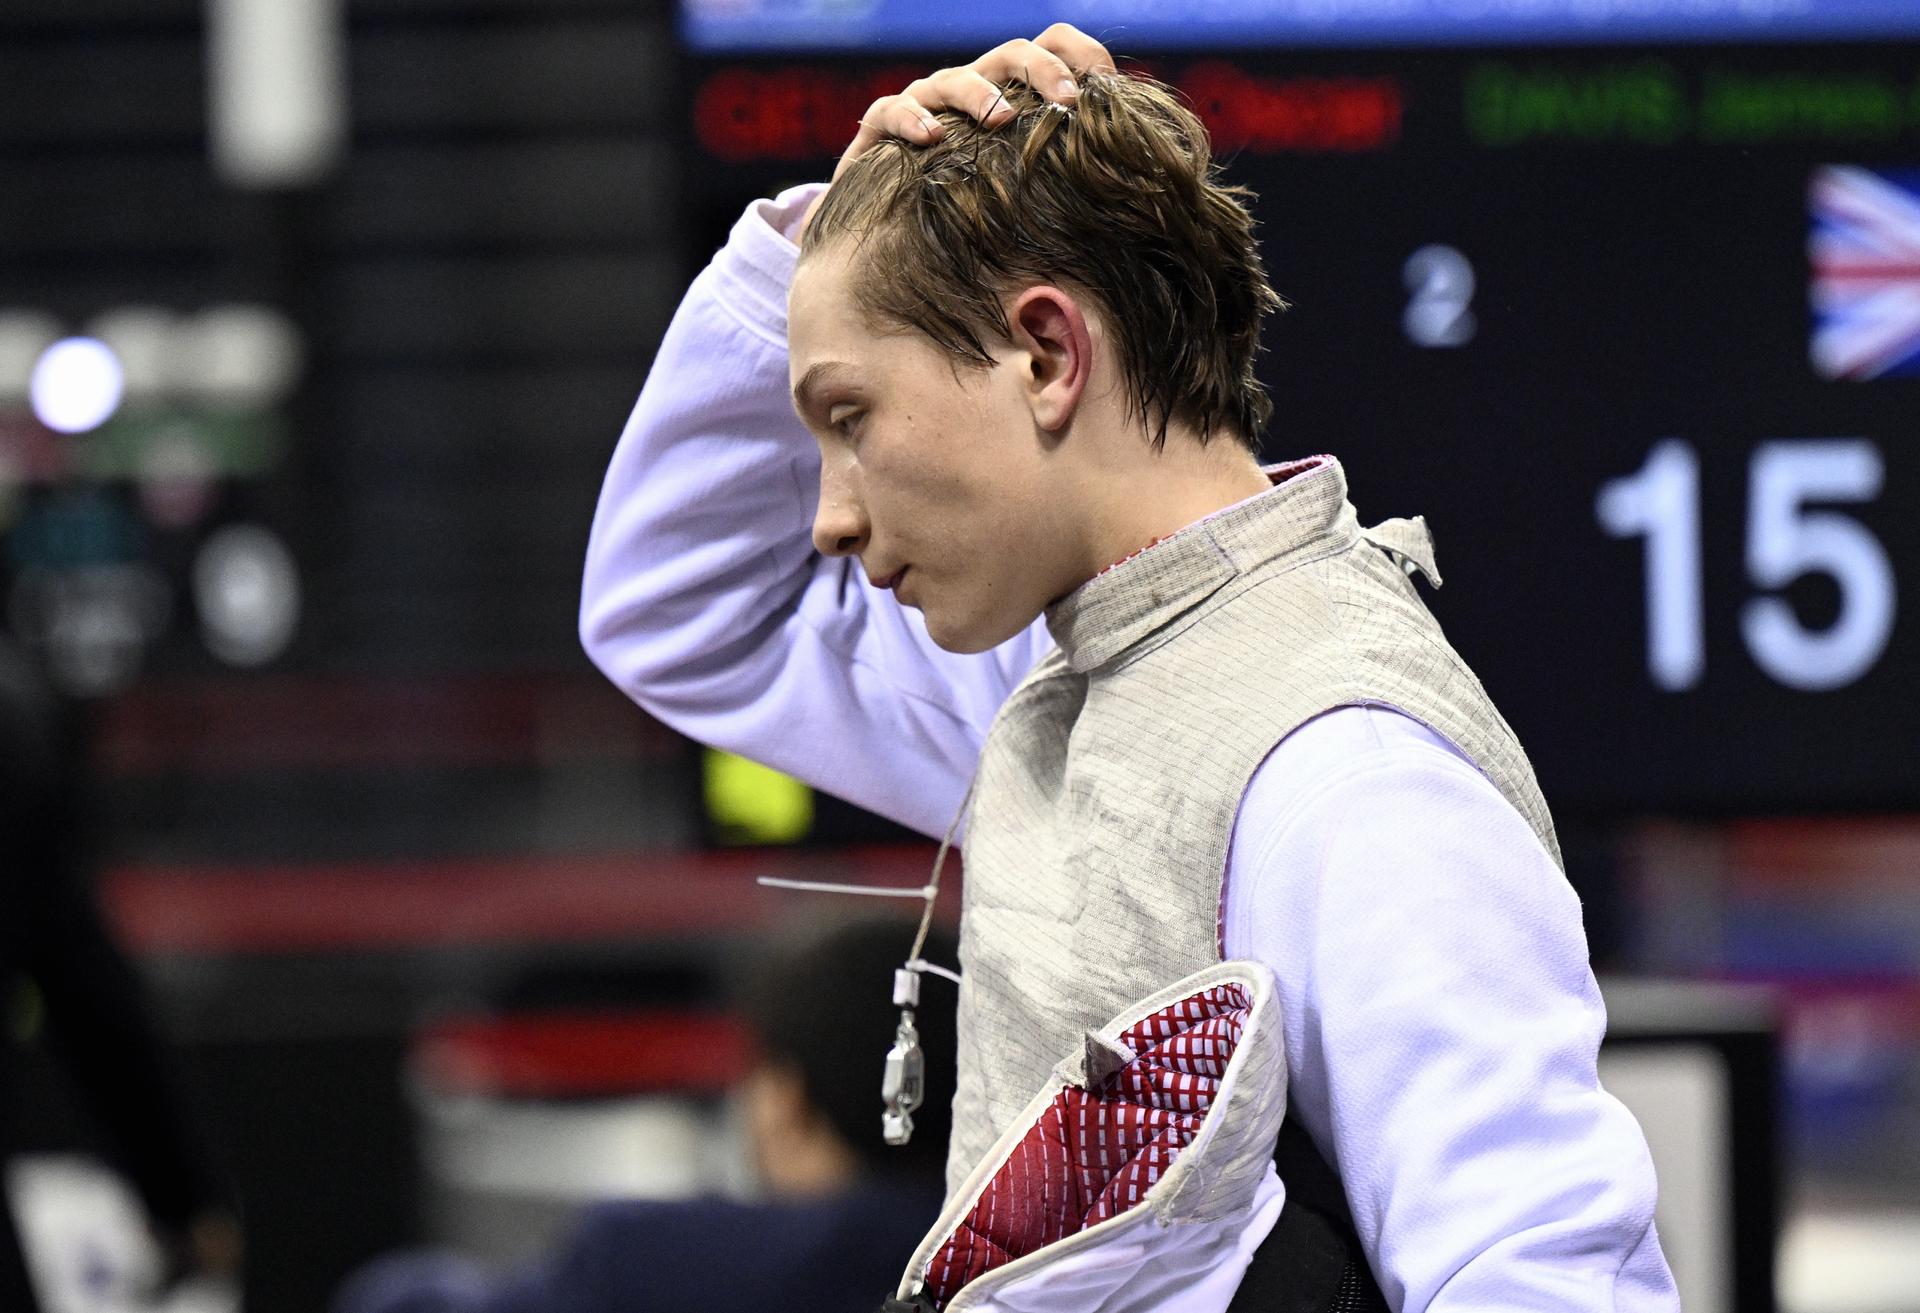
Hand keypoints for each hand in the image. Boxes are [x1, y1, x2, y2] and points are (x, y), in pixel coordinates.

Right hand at [800, 24, 1118, 233]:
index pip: (1050, 49)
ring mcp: (924, 109)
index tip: (1103, 82)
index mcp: (1012, 100)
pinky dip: (910, 118)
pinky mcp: (878, 134)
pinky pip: (891, 111)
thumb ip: (1062, 200)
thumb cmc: (966, 225)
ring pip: (952, 80)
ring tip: (1002, 118)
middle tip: (1067, 102)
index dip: (1079, 55)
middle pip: (1009, 56)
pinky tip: (930, 138)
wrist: (884, 244)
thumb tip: (1126, 230)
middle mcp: (970, 95)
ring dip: (981, 94)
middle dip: (1041, 71)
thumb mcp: (1019, 206)